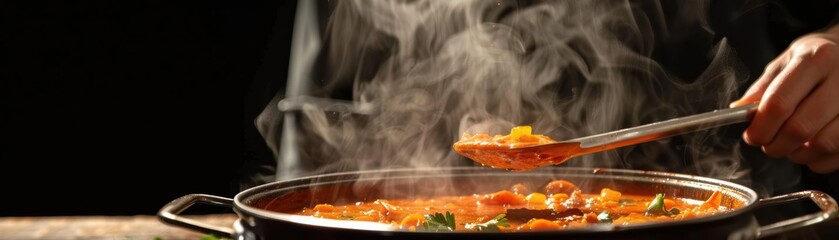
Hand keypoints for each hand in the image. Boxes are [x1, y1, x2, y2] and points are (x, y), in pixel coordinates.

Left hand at [730, 25, 838, 173]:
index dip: (760, 127)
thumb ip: (763, 87)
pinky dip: (819, 159)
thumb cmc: (817, 58)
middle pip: (800, 128)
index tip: (752, 135)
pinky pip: (838, 154)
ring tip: (790, 146)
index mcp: (817, 59)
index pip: (779, 103)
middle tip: (768, 144)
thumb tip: (739, 110)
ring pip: (823, 144)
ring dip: (798, 154)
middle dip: (775, 145)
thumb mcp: (787, 61)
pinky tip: (812, 148)